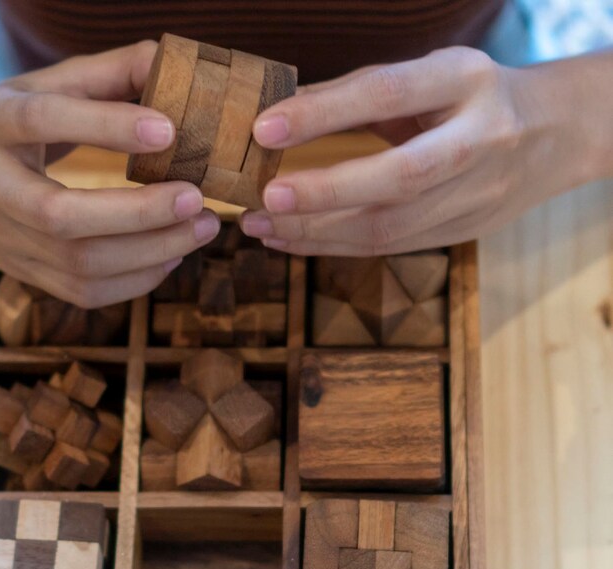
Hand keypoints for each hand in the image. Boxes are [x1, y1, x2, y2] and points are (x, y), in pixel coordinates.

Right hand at [0, 42, 219, 305]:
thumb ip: (103, 76)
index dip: (105, 126)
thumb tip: (171, 63)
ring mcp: (4, 240)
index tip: (169, 130)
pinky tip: (171, 256)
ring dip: (152, 252)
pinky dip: (137, 280)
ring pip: (79, 265)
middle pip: (62, 216)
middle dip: (140, 214)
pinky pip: (85, 292)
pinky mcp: (24, 273)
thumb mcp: (35, 87)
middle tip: (197, 199)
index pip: (42, 120)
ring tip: (201, 228)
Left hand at [240, 47, 594, 255]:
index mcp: (466, 81)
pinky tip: (291, 240)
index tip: (265, 129)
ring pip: (388, 227)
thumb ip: (364, 92)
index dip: (324, 113)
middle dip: (323, 193)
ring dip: (316, 232)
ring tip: (261, 227)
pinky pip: (386, 247)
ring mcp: (473, 195)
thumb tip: (284, 112)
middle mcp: (476, 140)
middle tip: (264, 199)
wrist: (554, 136)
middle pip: (396, 177)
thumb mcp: (432, 73)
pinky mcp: (458, 233)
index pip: (387, 94)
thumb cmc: (474, 97)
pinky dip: (332, 246)